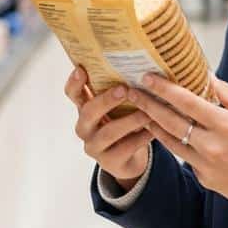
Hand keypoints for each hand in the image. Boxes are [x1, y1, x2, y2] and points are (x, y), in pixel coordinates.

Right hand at [64, 65, 153, 190]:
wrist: (130, 159)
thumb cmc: (125, 124)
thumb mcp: (119, 108)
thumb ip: (120, 91)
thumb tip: (138, 66)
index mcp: (85, 109)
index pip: (73, 94)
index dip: (74, 83)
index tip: (82, 69)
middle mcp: (85, 127)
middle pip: (89, 112)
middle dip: (106, 100)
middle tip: (124, 90)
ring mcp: (94, 146)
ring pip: (108, 132)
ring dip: (129, 120)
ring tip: (147, 112)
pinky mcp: (109, 162)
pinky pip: (125, 148)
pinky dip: (141, 138)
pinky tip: (153, 131)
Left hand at [130, 74, 227, 208]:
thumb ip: (225, 94)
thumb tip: (205, 75)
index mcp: (226, 124)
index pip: (188, 102)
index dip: (165, 89)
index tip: (148, 78)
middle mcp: (212, 145)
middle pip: (171, 121)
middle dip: (149, 104)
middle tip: (132, 91)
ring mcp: (205, 164)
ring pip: (170, 140)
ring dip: (153, 123)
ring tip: (140, 109)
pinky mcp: (203, 178)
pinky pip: (183, 156)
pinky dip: (173, 142)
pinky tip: (162, 130)